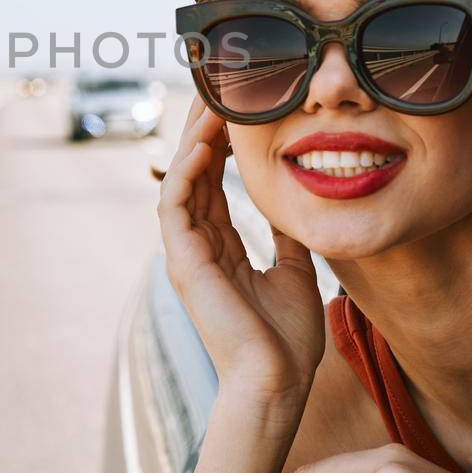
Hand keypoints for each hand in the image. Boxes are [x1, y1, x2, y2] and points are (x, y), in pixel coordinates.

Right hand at [157, 98, 324, 398]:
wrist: (278, 384)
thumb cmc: (287, 341)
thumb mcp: (296, 273)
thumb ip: (288, 239)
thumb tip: (297, 207)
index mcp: (220, 248)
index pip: (212, 182)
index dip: (219, 143)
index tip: (233, 108)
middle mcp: (198, 246)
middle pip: (191, 173)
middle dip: (201, 129)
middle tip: (215, 88)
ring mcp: (187, 254)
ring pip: (180, 180)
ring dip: (192, 140)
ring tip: (208, 102)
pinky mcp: (184, 263)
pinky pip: (175, 207)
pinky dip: (186, 172)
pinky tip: (203, 144)